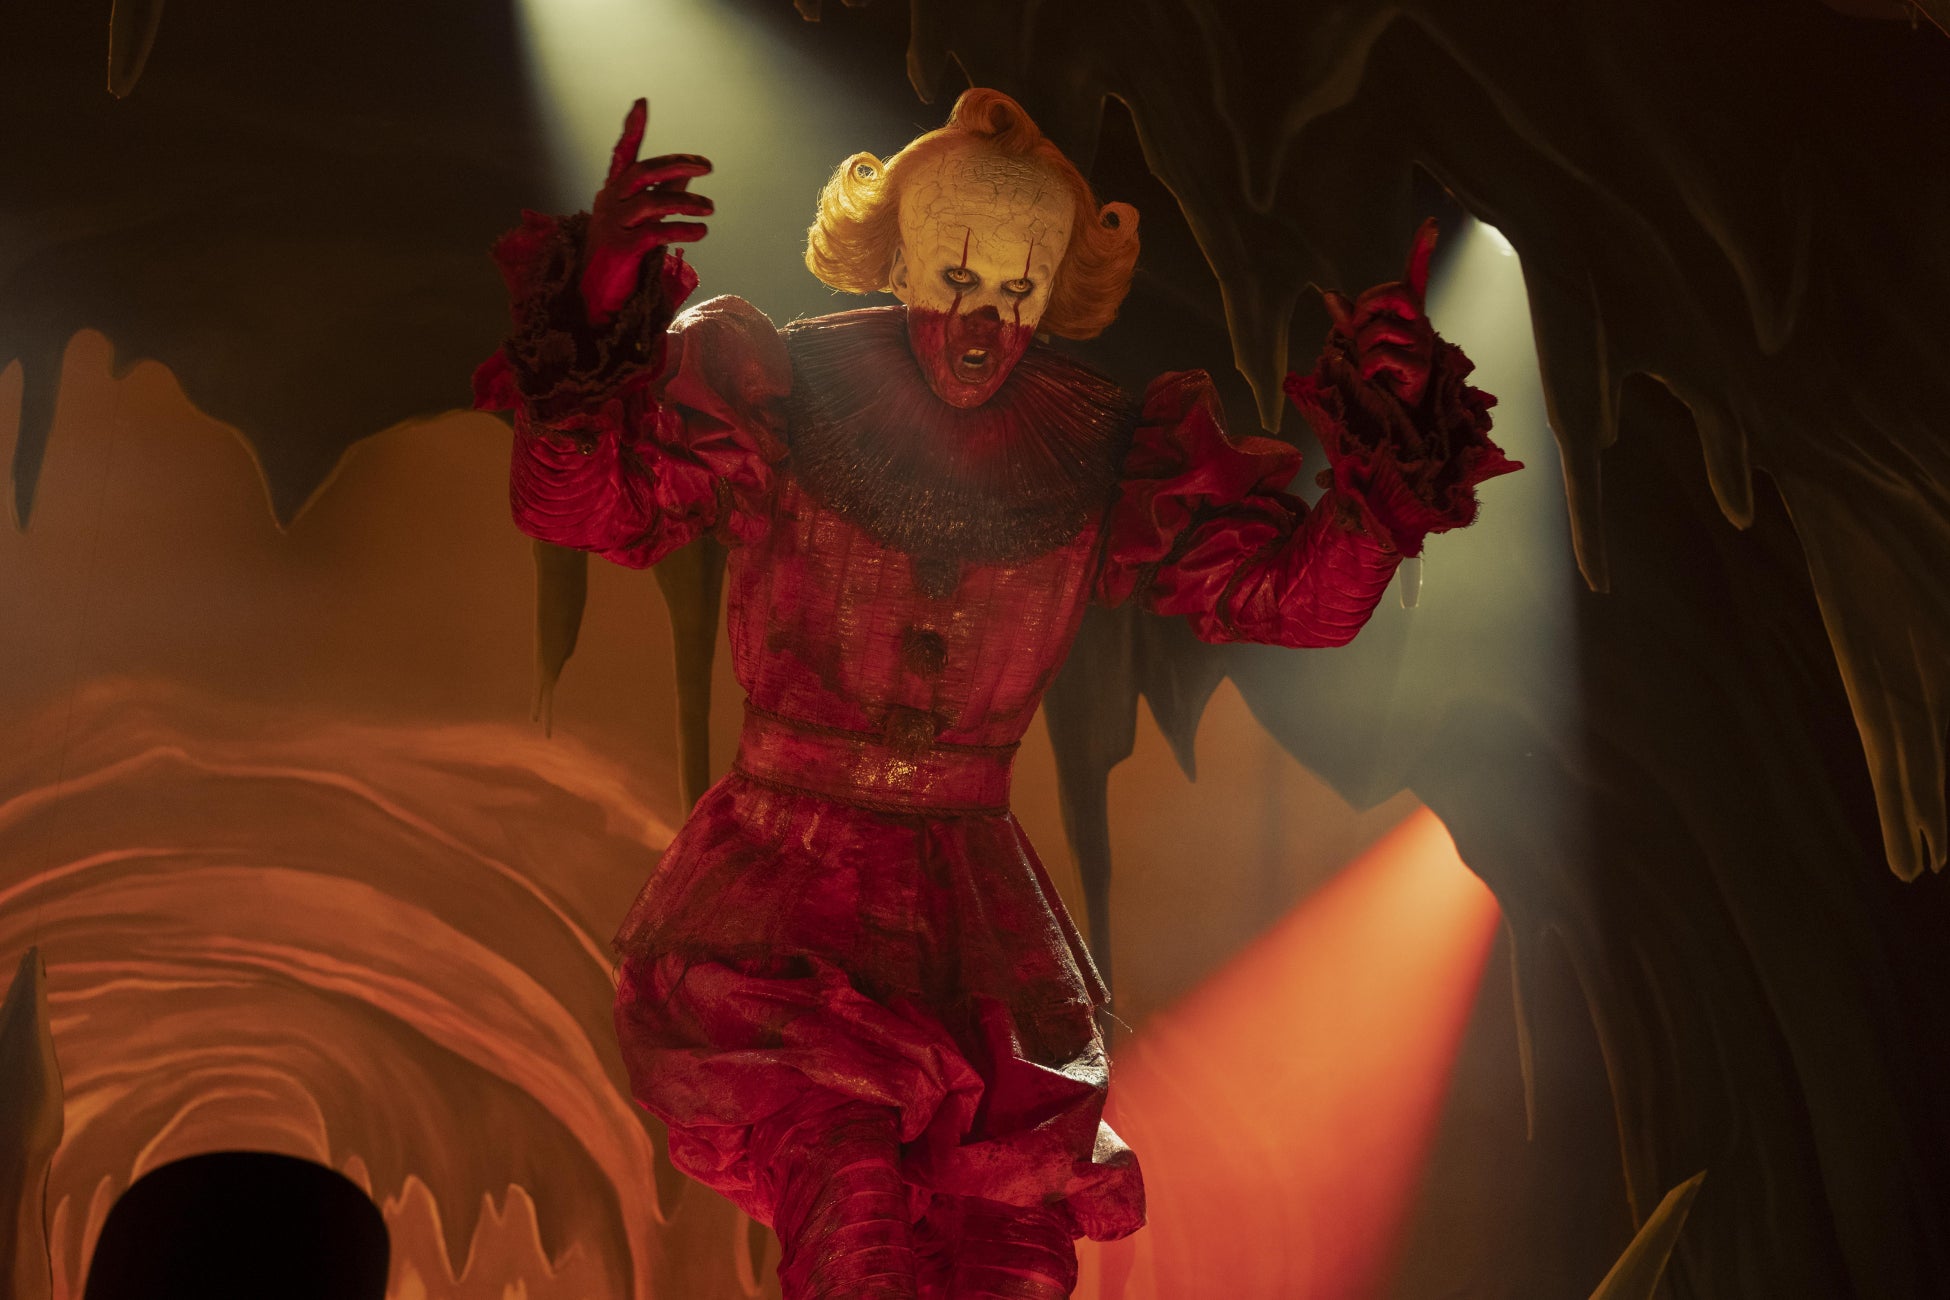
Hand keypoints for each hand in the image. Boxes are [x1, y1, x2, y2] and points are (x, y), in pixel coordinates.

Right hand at [578, 98, 713, 324]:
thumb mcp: (642, 221)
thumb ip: (663, 194)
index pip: (622, 154)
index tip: (642, 102)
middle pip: (643, 172)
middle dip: (677, 165)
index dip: (632, 129)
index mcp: (613, 192)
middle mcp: (609, 202)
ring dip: (687, 203)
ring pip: (653, 202)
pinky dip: (682, 229)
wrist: (596, 297)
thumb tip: (687, 172)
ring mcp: (612, 225)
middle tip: (707, 166)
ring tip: (710, 208)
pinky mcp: (620, 249)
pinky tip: (701, 232)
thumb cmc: (622, 255)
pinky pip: (656, 233)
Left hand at [1320, 218, 1439, 407]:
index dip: (1423, 248)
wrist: (1395, 405)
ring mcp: (1422, 342)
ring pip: (1380, 329)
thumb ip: (1348, 318)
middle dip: (1366, 308)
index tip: (1432, 223)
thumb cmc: (1381, 368)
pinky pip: (1383, 355)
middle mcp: (1419, 320)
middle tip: (1359, 330)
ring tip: (1371, 361)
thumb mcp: (1361, 339)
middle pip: (1394, 293)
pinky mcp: (1420, 366)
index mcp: (1407, 310)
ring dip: (1363, 347)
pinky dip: (1368, 367)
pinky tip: (1374, 375)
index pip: (1416, 274)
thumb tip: (1329, 294)